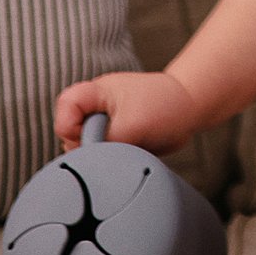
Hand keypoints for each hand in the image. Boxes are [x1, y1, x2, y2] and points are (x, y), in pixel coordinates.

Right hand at [54, 72, 199, 153]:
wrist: (190, 108)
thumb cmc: (165, 106)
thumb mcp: (133, 125)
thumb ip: (106, 143)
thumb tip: (90, 162)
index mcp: (95, 93)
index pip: (65, 106)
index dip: (70, 126)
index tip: (90, 137)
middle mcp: (94, 108)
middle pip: (70, 134)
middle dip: (89, 146)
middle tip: (115, 147)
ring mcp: (102, 124)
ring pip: (86, 148)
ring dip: (104, 155)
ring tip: (128, 148)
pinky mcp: (112, 139)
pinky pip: (102, 155)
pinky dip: (113, 160)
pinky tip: (129, 154)